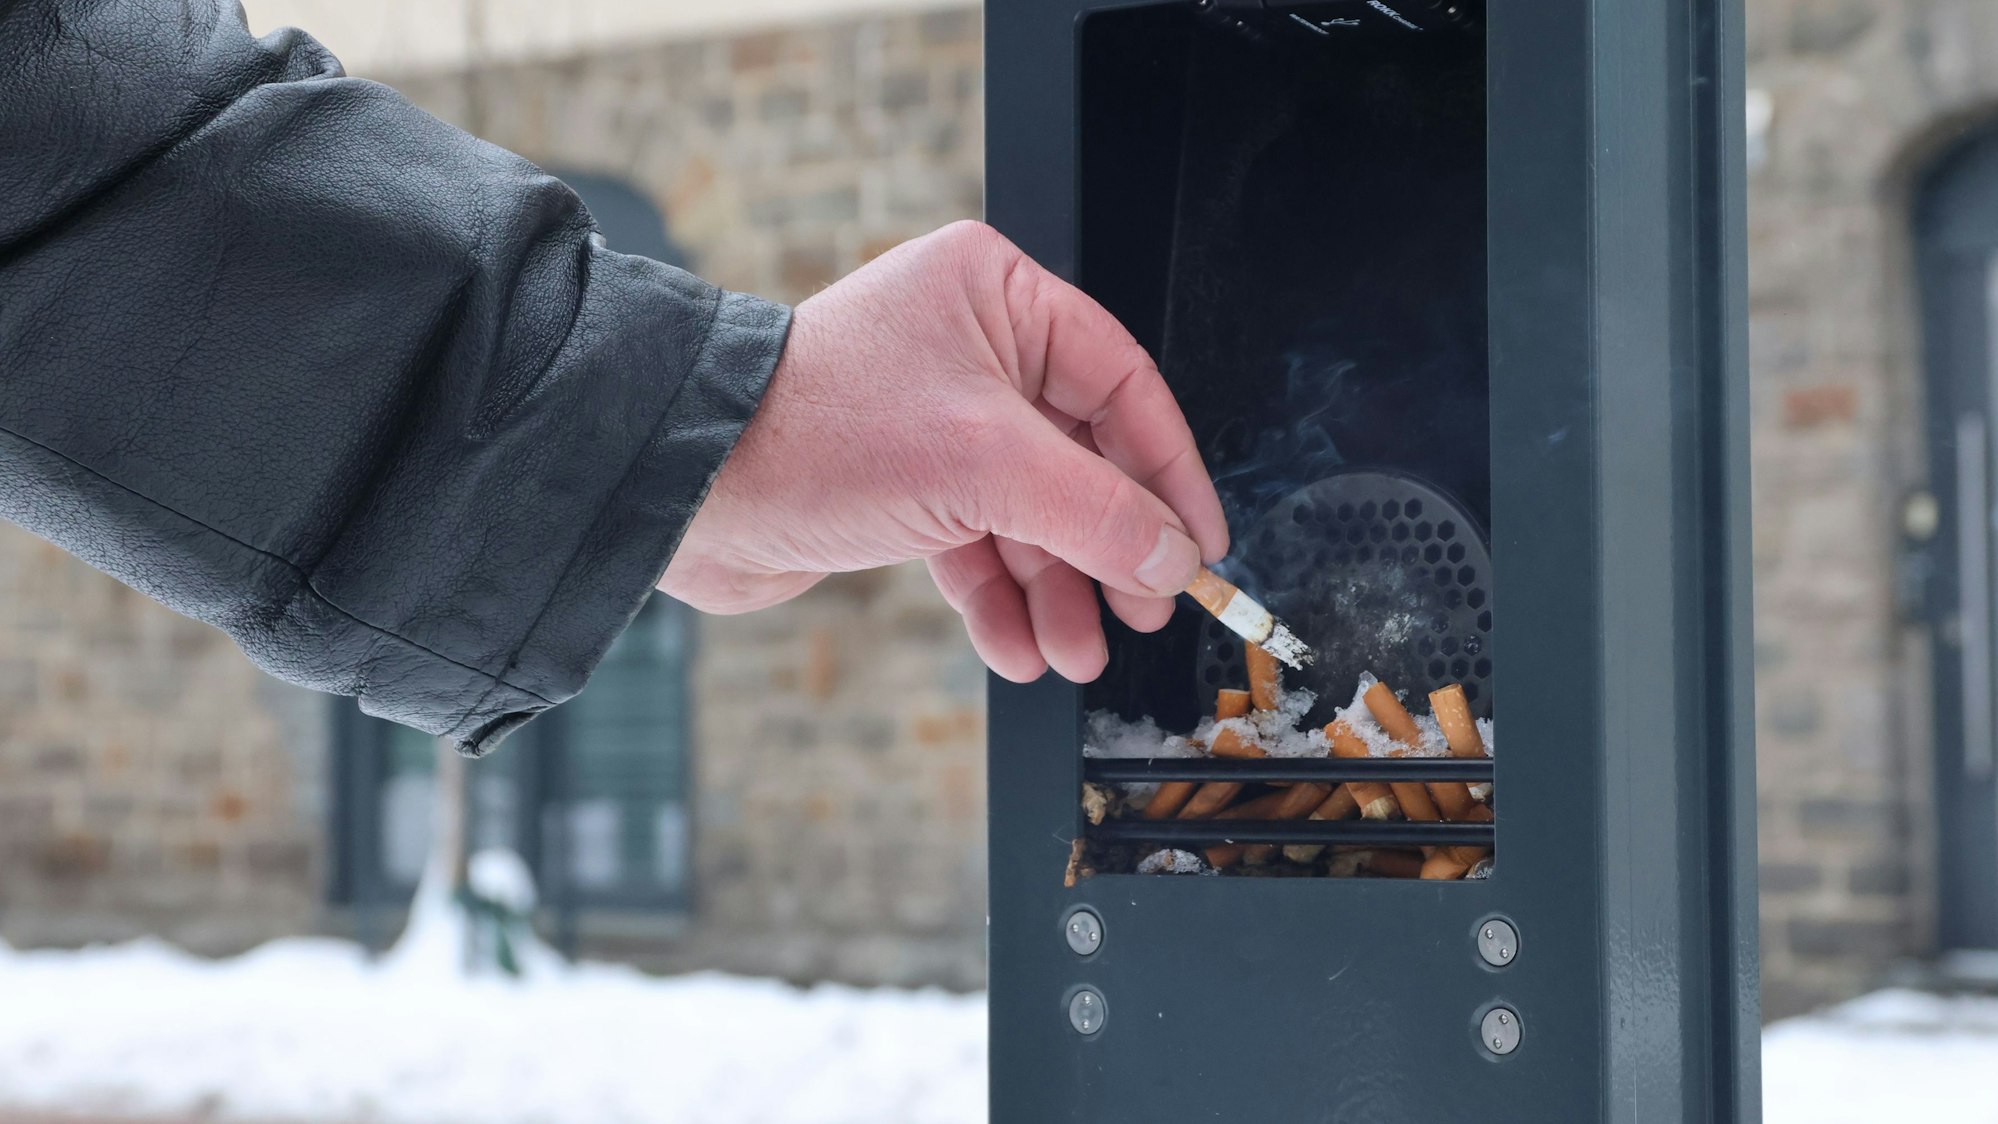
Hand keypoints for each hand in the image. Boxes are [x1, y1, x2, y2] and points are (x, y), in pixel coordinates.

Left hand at [659, 221, 1228, 682]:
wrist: (678, 488)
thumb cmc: (811, 433)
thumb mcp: (982, 467)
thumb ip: (1095, 513)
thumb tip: (1171, 560)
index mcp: (996, 297)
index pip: (1121, 387)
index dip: (1169, 473)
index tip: (1198, 547)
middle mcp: (968, 349)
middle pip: (1079, 461)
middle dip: (1105, 550)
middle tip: (1140, 614)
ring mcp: (933, 421)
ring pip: (1027, 515)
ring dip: (1055, 589)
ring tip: (1075, 655)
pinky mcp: (899, 485)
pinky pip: (974, 545)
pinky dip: (998, 599)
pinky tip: (1018, 650)